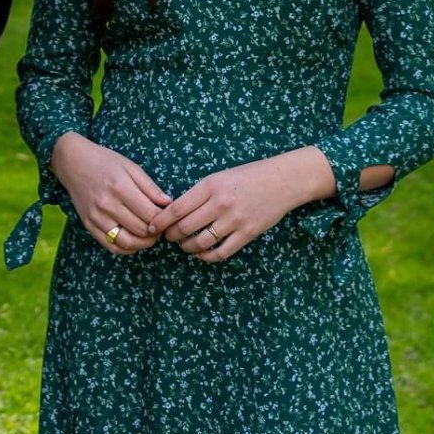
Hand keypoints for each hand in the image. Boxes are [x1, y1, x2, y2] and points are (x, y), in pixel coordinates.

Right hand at [50, 132, 169, 254]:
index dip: (163, 220)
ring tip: (149, 236)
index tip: (167, 217)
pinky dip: (126, 248)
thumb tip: (168, 203)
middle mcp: (107, 204)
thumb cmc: (104, 161)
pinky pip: (111, 246)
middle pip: (140, 229)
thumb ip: (150, 186)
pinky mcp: (88, 225)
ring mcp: (96, 216)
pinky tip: (134, 240)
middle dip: (156, 231)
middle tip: (160, 226)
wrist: (73, 162)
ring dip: (143, 243)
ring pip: (127, 242)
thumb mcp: (130, 166)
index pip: (150, 214)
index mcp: (120, 186)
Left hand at [147, 147, 334, 262]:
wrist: (281, 181)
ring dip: (187, 247)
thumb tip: (174, 211)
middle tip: (166, 237)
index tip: (152, 226)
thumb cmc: (246, 176)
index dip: (161, 221)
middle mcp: (220, 203)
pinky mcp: (247, 234)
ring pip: (201, 242)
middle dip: (171, 236)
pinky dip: (207, 257)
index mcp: (210, 185)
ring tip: (183, 245)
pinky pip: (221, 252)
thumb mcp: (219, 177)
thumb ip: (199, 193)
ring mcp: (235, 220)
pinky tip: (201, 254)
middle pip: (185, 227)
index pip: (177, 208)